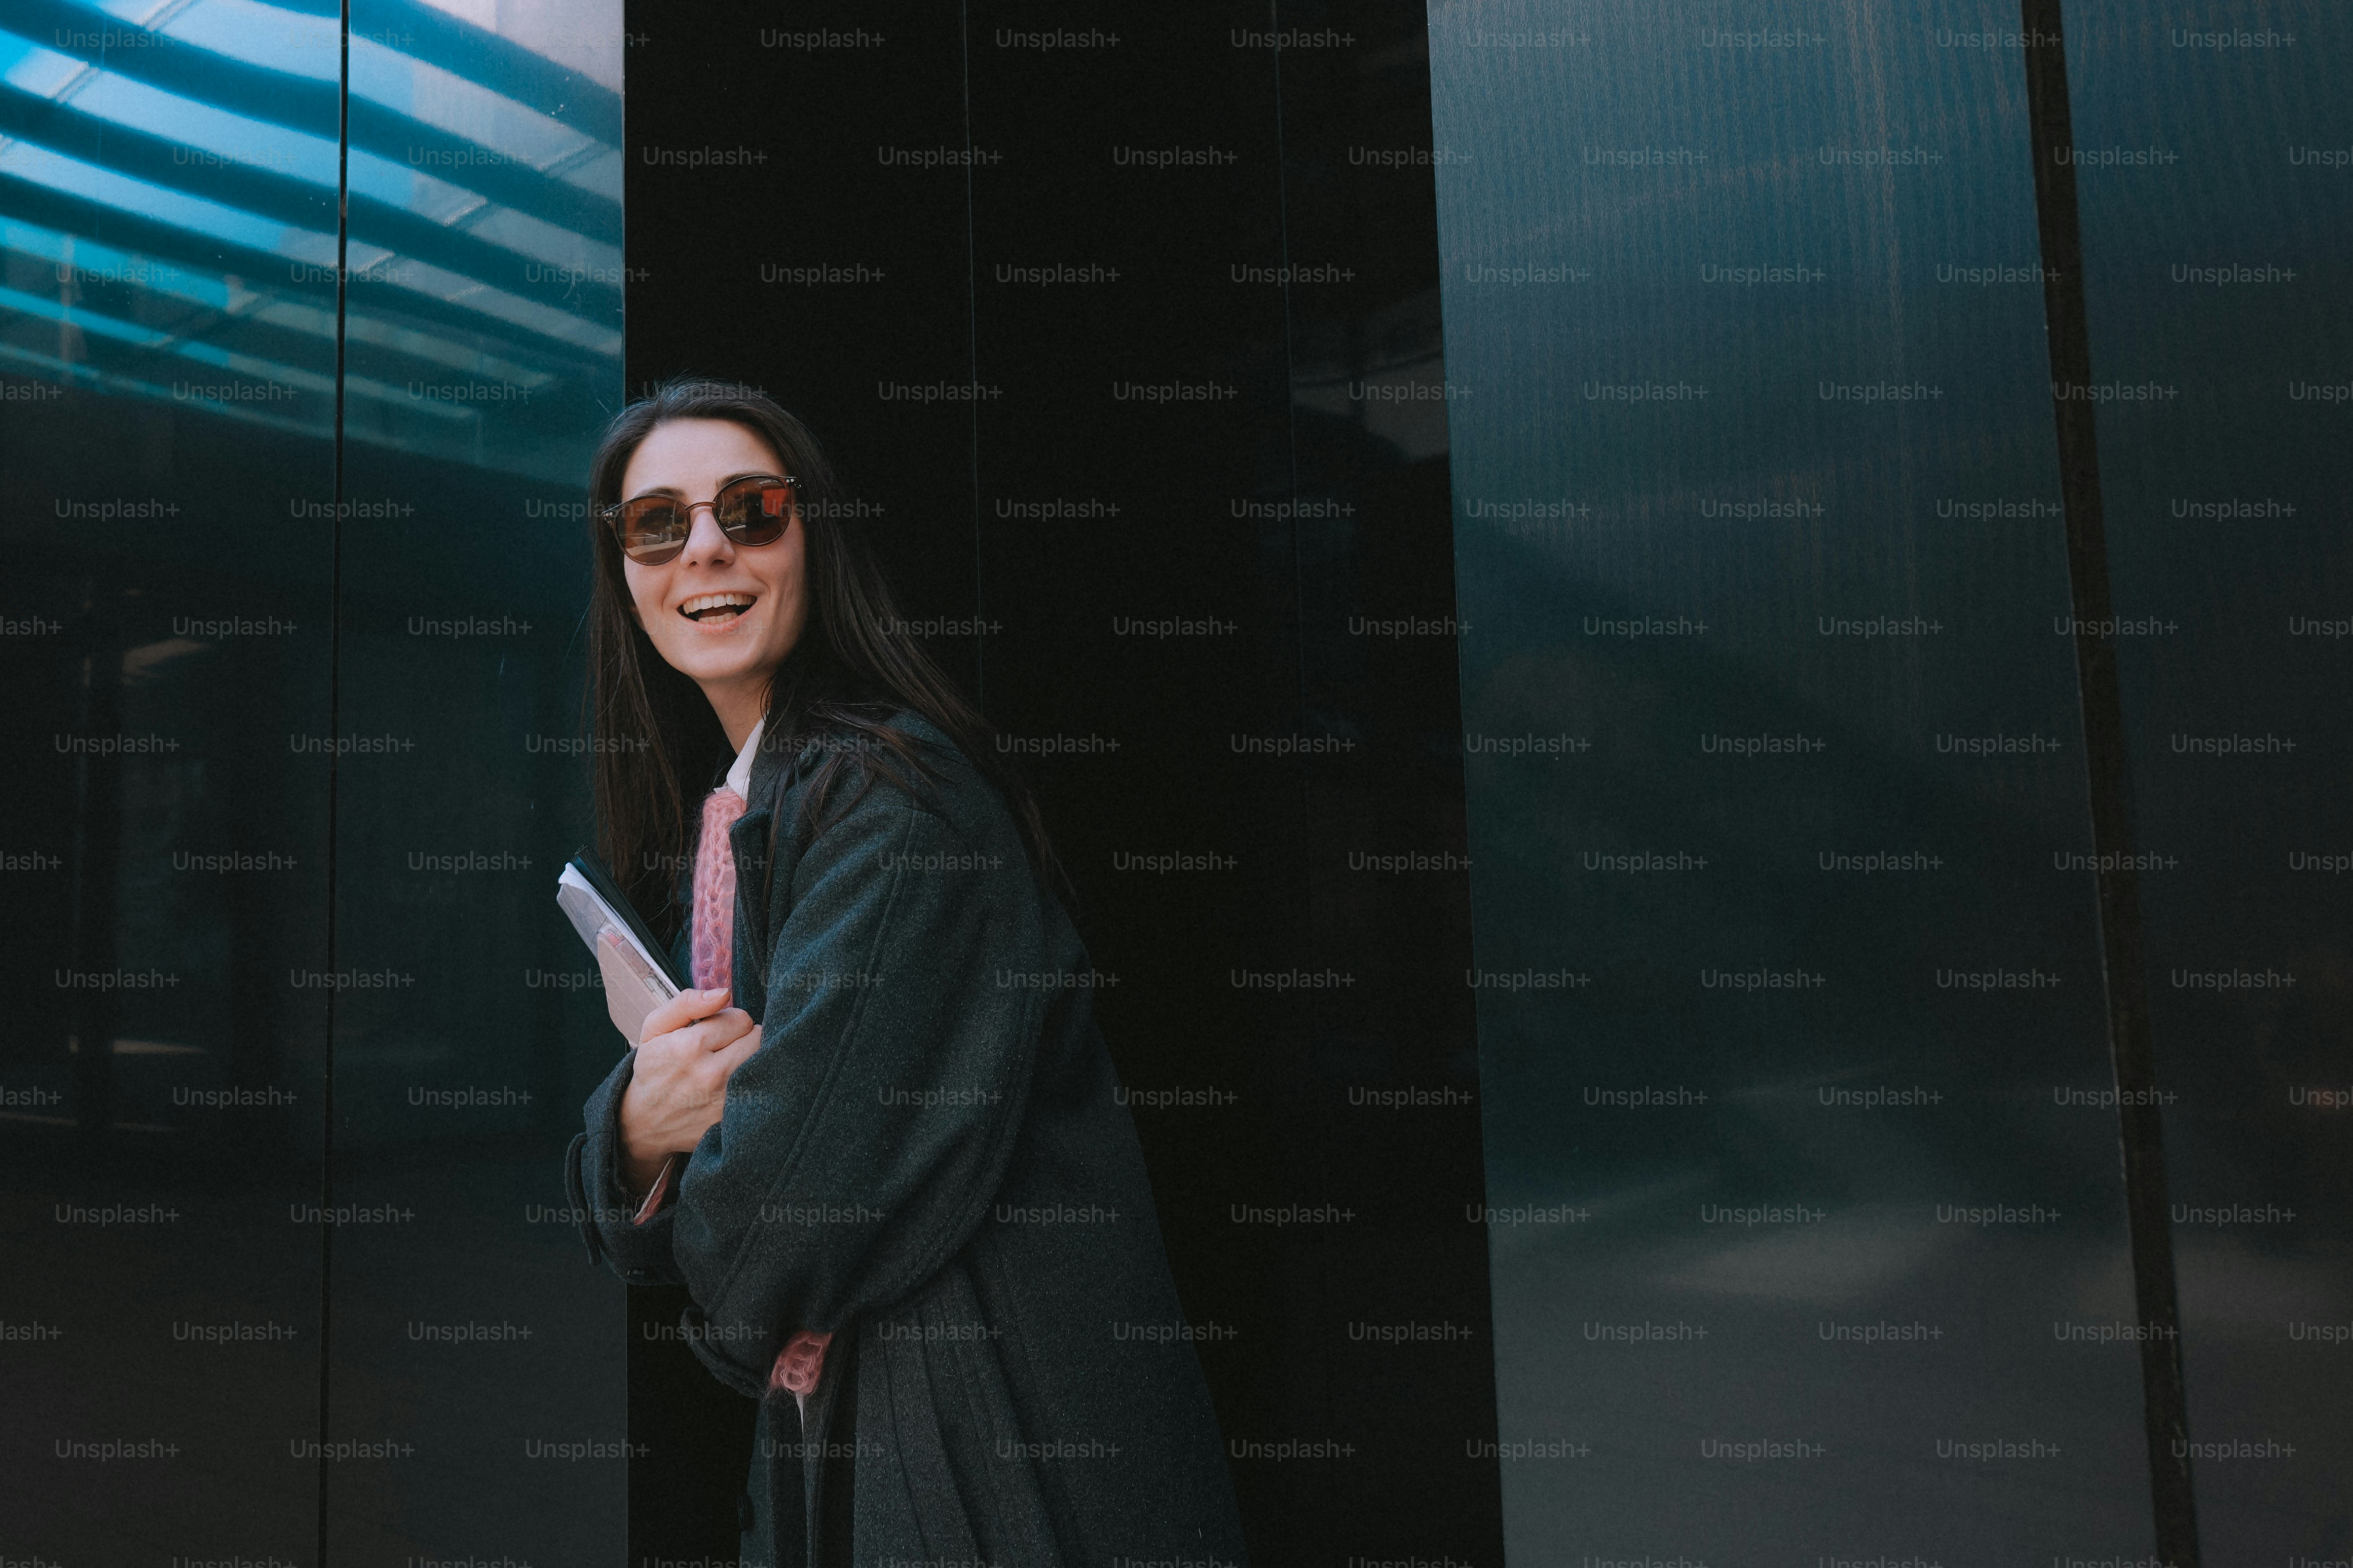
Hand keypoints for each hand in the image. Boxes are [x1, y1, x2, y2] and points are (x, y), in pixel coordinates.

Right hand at [616, 986, 758, 1195]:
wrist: (643, 1123)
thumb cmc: (652, 1069)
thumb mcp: (654, 1028)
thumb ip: (687, 1003)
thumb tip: (724, 993)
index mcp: (690, 1046)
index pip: (740, 1018)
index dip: (729, 1021)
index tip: (715, 1032)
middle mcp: (711, 1074)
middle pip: (758, 1038)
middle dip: (744, 1037)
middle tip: (725, 1047)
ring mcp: (725, 1099)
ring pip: (763, 1061)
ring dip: (750, 1058)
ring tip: (730, 1063)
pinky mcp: (733, 1118)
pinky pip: (762, 1088)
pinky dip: (753, 1082)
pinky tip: (734, 1084)